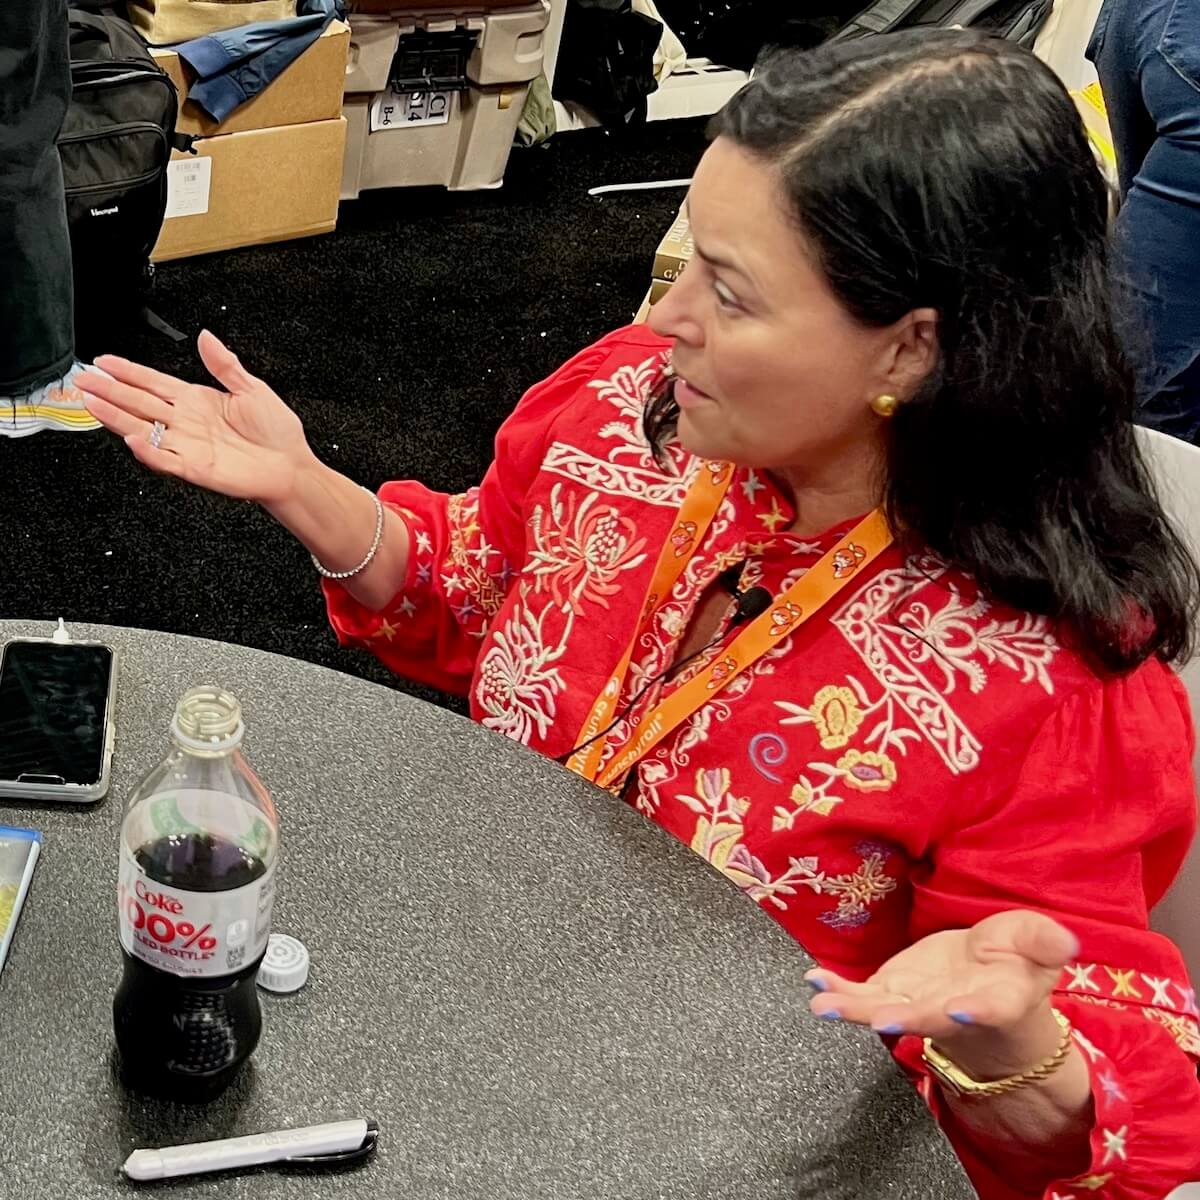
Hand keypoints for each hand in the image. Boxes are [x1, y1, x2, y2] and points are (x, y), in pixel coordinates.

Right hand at [79, 331, 314, 506]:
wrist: (292, 467)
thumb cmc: (277, 433)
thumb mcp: (252, 388)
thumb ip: (225, 365)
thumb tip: (206, 336)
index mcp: (197, 400)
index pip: (153, 382)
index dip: (128, 371)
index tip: (104, 361)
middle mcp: (187, 422)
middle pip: (139, 402)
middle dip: (109, 390)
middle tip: (83, 380)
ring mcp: (188, 445)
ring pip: (144, 428)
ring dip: (117, 417)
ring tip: (93, 403)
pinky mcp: (197, 468)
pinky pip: (167, 459)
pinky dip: (150, 451)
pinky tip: (134, 438)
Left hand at [806, 910, 1079, 1078]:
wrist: (987, 986)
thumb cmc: (1014, 963)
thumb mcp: (1035, 944)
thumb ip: (1043, 940)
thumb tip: (1066, 939)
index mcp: (999, 999)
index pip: (992, 1008)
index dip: (978, 1012)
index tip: (962, 1010)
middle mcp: (953, 1010)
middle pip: (930, 1018)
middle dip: (905, 1018)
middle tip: (880, 1018)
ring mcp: (917, 1005)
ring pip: (885, 1011)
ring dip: (855, 1009)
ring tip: (825, 1005)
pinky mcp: (890, 993)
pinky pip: (861, 997)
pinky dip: (837, 991)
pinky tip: (815, 982)